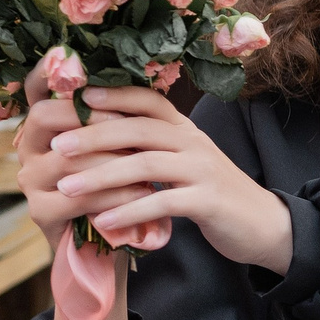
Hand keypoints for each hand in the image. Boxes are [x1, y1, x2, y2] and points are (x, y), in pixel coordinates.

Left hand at [43, 87, 293, 274]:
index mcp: (184, 128)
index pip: (147, 100)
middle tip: (57, 146)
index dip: (113, 96)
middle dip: (94, 136)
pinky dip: (129, 210)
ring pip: (146, 165)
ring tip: (67, 188)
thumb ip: (153, 146)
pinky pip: (163, 202)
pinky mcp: (208, 201)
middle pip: (139, 129)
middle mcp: (193, 142)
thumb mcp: (184, 160)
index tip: (76, 98)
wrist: (262, 223)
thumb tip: (102, 136)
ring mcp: (202, 170)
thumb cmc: (211, 192)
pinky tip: (103, 221)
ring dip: (102, 176)